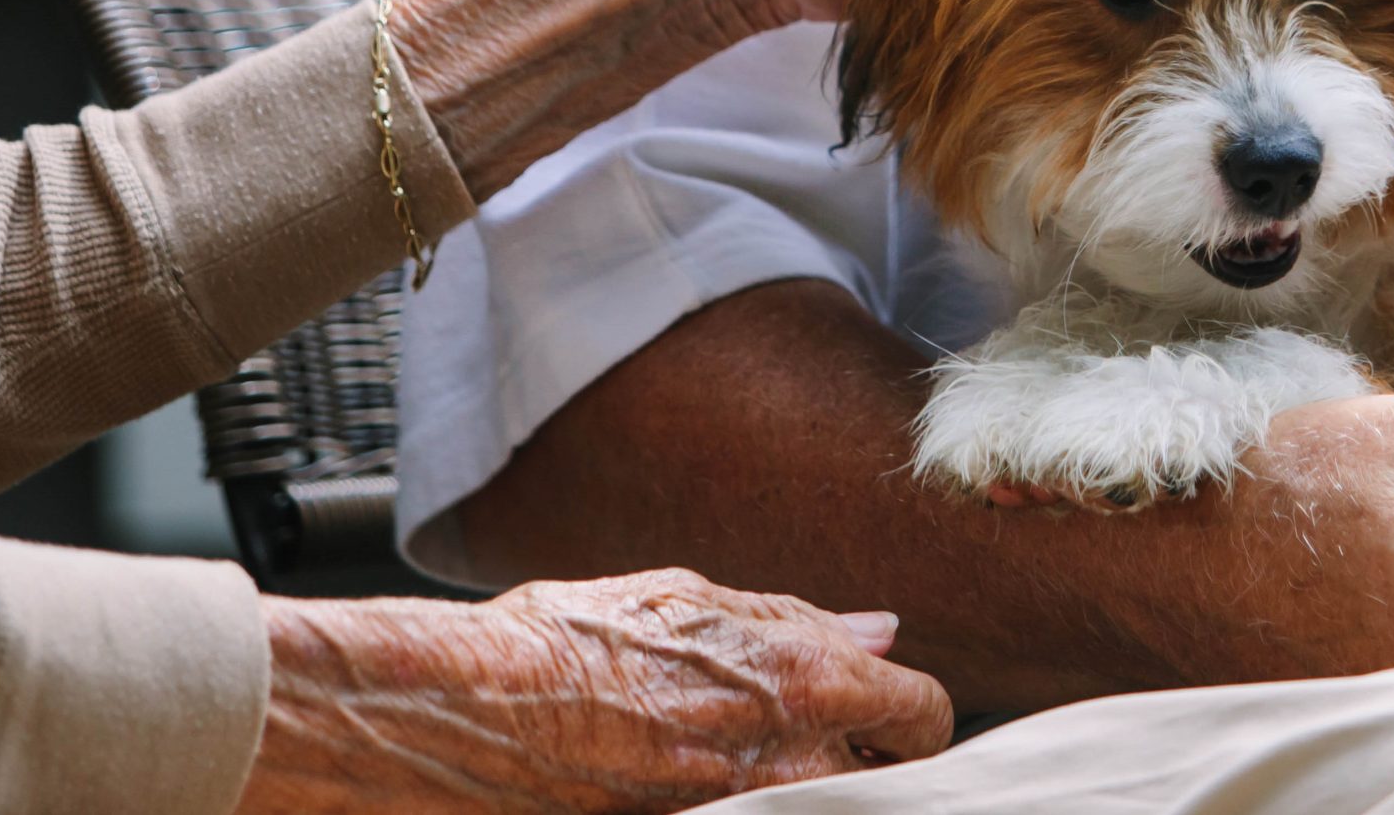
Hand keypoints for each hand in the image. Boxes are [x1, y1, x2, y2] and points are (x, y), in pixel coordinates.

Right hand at [238, 568, 952, 814]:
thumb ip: (798, 622)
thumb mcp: (692, 600)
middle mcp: (787, 758)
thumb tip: (877, 630)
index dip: (913, 713)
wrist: (471, 712)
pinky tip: (720, 777)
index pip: (921, 714)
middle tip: (843, 747)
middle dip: (876, 763)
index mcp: (803, 680)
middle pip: (888, 781)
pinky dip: (761, 797)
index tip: (893, 714)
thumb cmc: (570, 641)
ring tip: (771, 757)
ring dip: (819, 785)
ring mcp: (743, 808)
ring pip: (828, 804)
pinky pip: (762, 813)